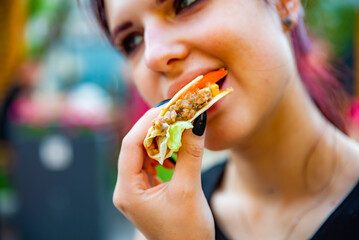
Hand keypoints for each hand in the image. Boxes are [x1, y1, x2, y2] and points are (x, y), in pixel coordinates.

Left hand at [113, 107, 213, 239]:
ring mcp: (135, 190)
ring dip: (161, 139)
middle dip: (155, 128)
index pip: (130, 145)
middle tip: (175, 112)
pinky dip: (164, 152)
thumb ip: (190, 154)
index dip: (147, 123)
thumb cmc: (186, 233)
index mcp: (128, 191)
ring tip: (179, 128)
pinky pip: (151, 163)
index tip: (167, 107)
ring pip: (143, 153)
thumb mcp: (189, 190)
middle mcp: (126, 189)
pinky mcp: (146, 190)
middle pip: (135, 147)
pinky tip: (177, 150)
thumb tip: (196, 121)